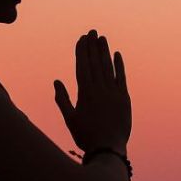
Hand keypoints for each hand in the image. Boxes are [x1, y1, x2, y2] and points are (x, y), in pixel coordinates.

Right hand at [53, 29, 130, 153]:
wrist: (109, 149)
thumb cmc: (86, 136)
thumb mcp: (70, 119)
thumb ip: (62, 99)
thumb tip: (56, 81)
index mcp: (85, 93)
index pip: (83, 66)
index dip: (81, 51)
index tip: (81, 38)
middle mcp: (100, 89)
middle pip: (95, 62)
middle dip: (92, 46)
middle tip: (92, 31)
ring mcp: (113, 93)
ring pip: (108, 67)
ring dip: (104, 51)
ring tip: (102, 38)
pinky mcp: (124, 98)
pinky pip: (122, 77)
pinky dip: (119, 65)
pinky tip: (117, 54)